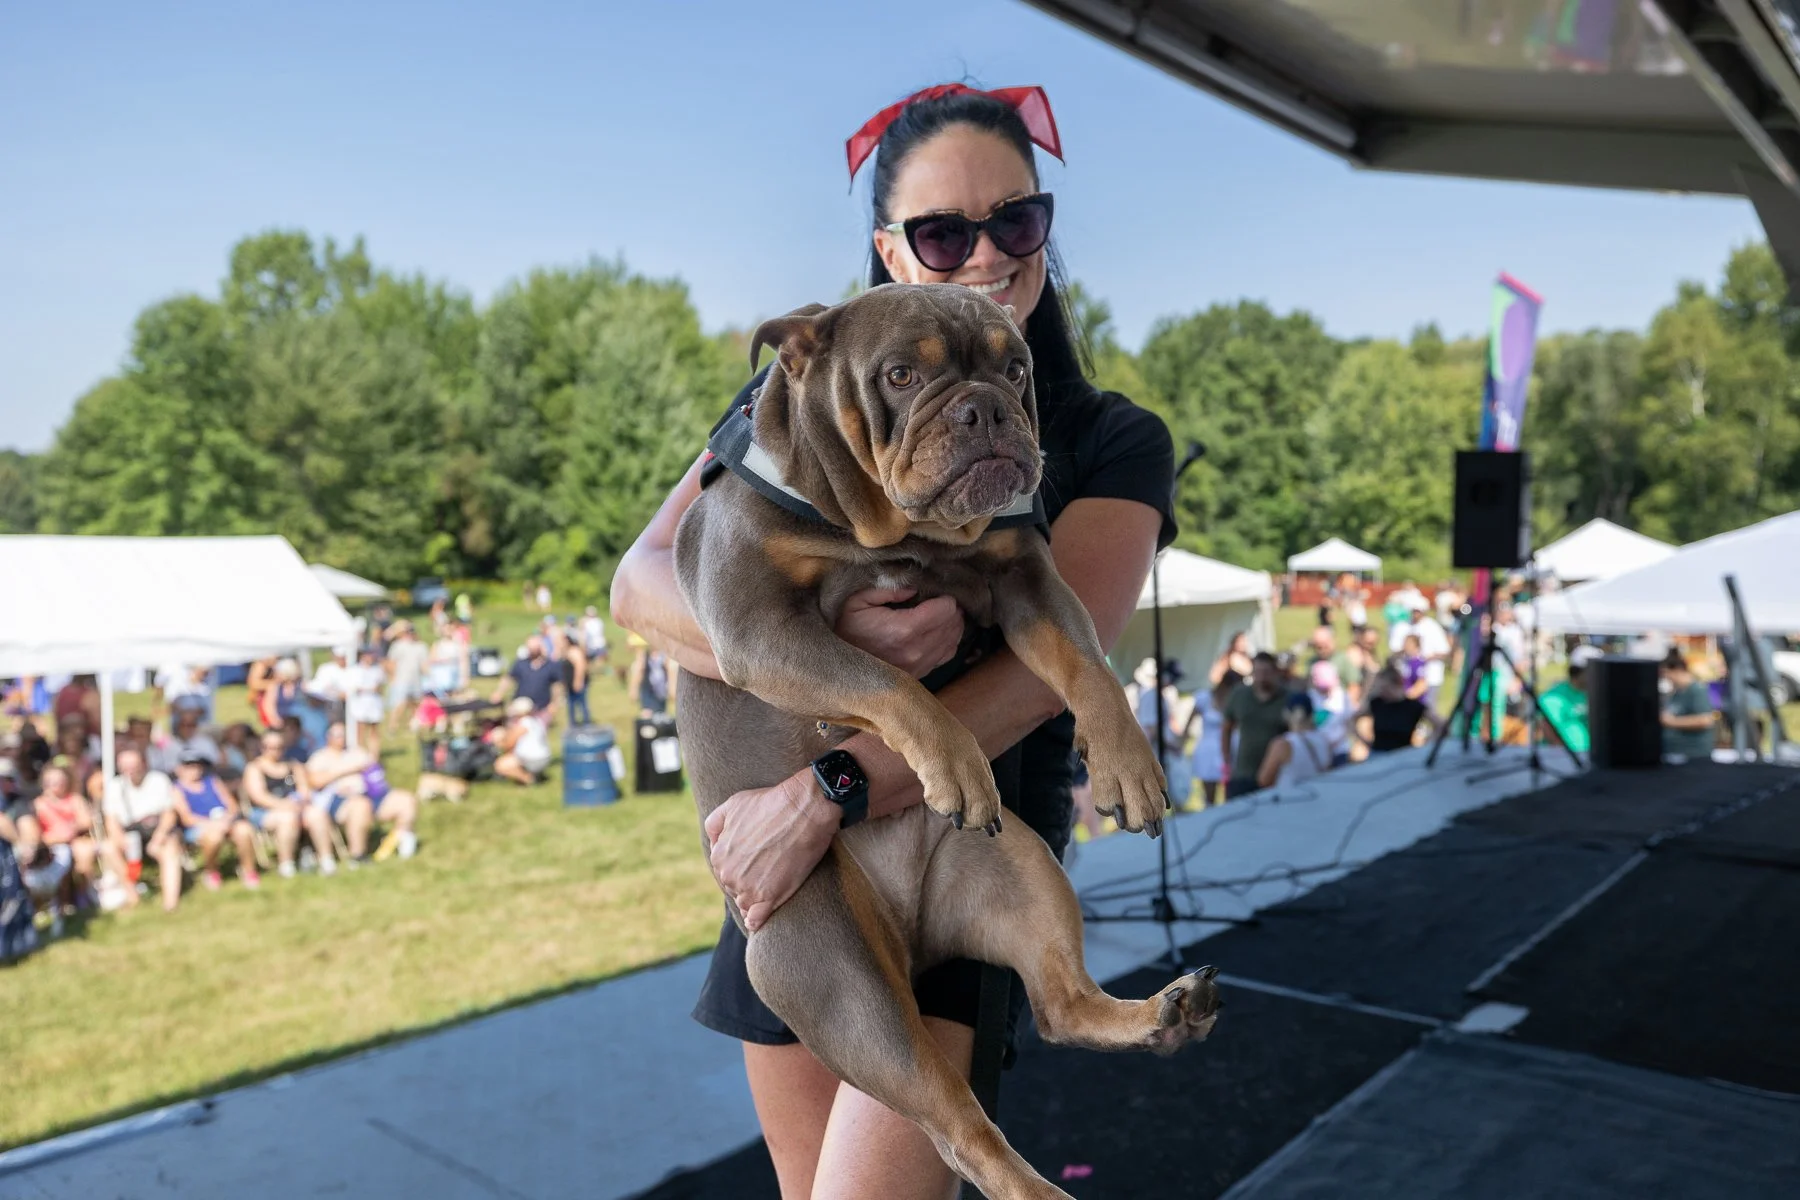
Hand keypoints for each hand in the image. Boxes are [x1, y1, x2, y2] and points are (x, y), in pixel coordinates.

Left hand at [702, 769, 839, 932]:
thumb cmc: (770, 803)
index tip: (756, 859)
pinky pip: (755, 920)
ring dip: (754, 897)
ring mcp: (748, 889)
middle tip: (767, 867)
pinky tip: (761, 916)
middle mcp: (729, 875)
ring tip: (772, 883)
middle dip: (747, 880)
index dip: (740, 864)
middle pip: (733, 887)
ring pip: (745, 903)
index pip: (723, 869)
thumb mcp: (733, 804)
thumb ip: (715, 825)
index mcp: (718, 856)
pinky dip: (757, 920)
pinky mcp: (770, 898)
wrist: (804, 808)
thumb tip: (714, 843)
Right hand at [835, 587, 963, 679]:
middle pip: (953, 624)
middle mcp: (916, 651)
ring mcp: (919, 666)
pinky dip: (949, 641)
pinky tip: (939, 632)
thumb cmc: (844, 629)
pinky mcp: (919, 675)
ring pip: (954, 640)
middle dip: (951, 610)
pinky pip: (946, 656)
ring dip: (952, 625)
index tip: (936, 592)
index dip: (945, 597)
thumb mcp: (858, 600)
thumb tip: (914, 588)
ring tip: (942, 614)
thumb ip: (889, 589)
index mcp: (904, 629)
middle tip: (940, 600)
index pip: (946, 610)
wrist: (835, 666)